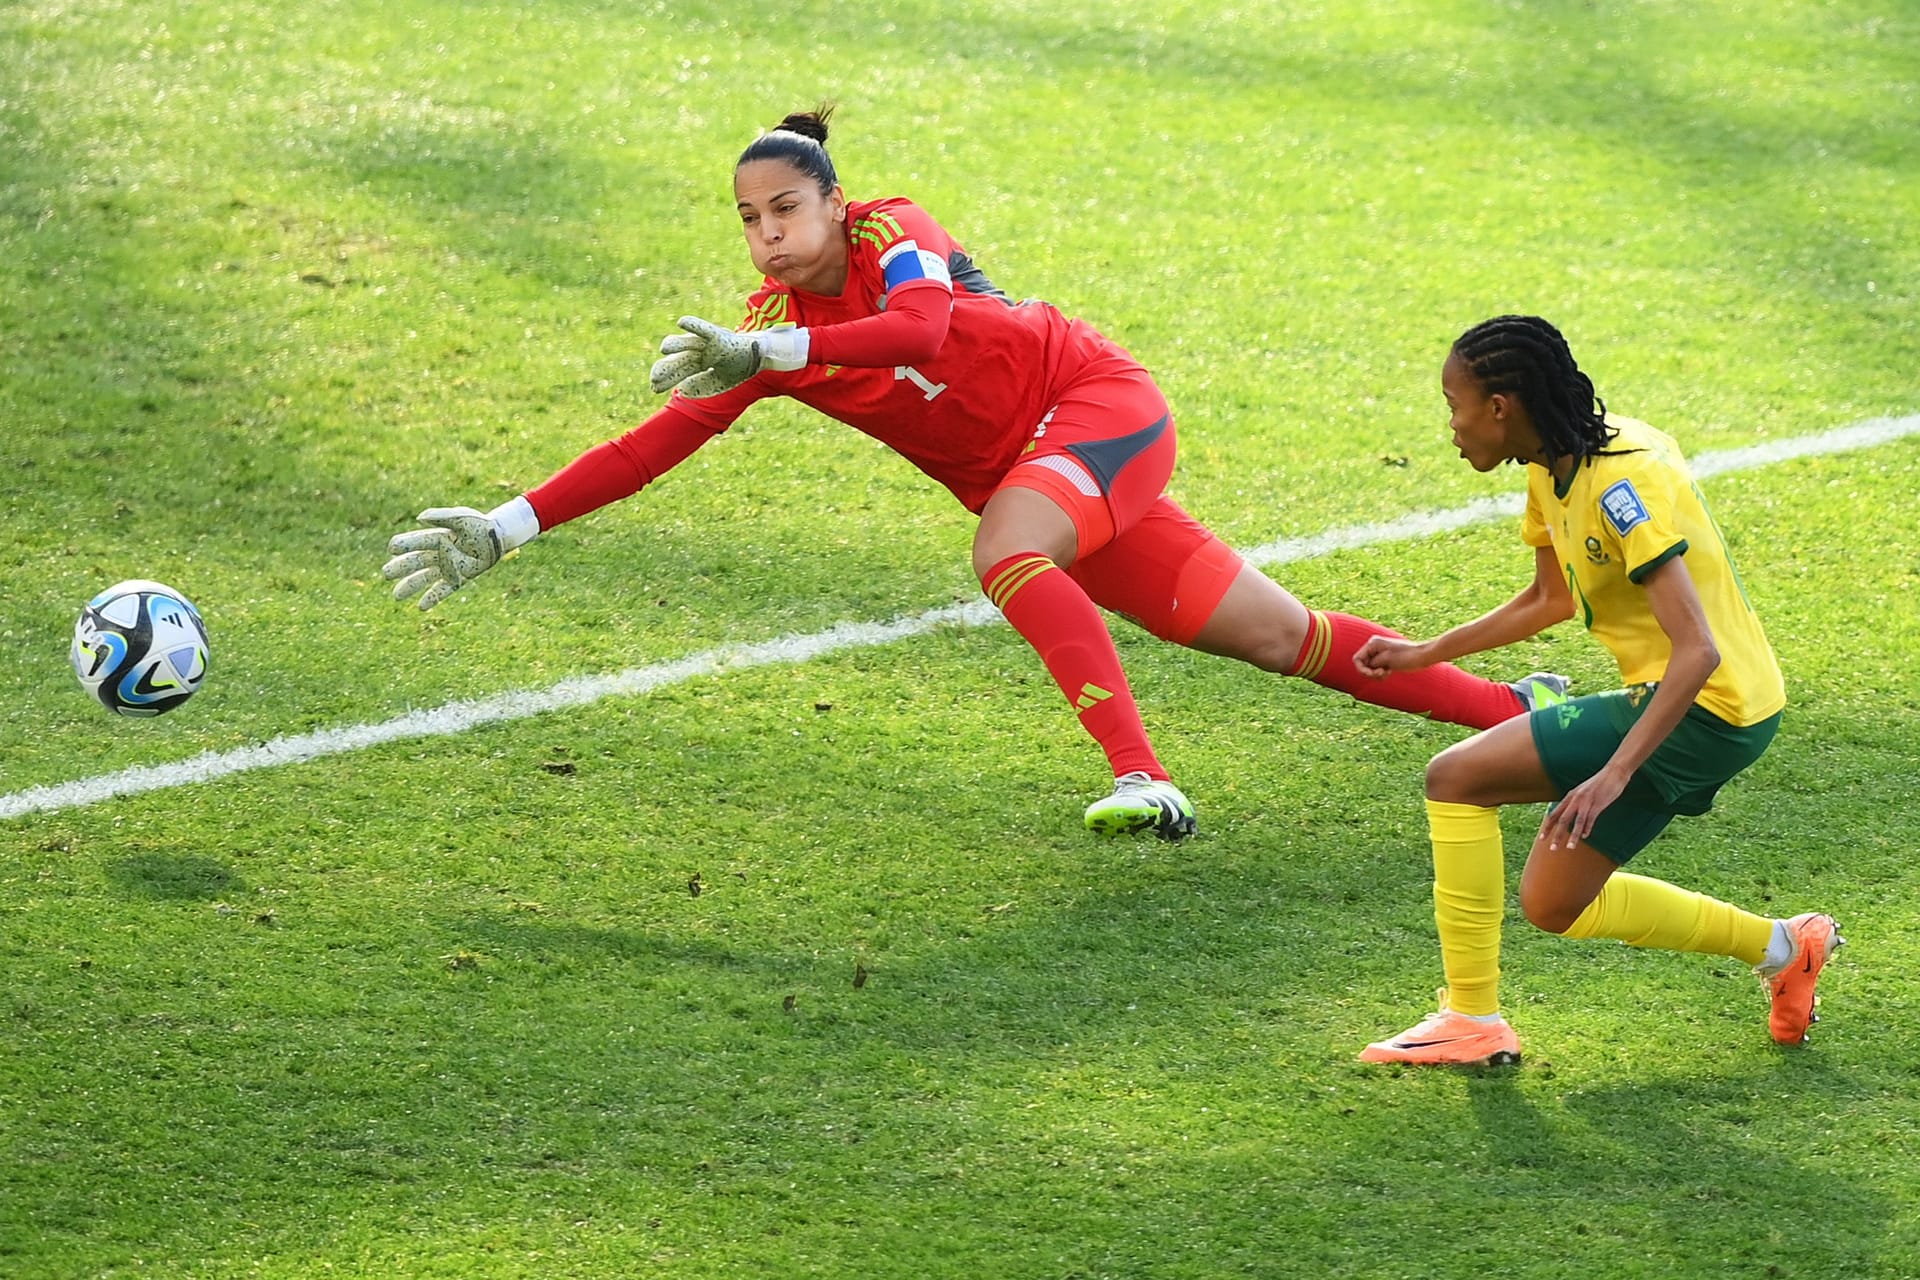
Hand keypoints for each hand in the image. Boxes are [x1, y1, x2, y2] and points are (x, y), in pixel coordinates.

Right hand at [382, 507, 503, 610]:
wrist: (496, 537)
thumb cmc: (478, 524)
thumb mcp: (461, 517)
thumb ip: (442, 516)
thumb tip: (419, 519)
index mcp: (438, 537)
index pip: (417, 542)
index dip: (405, 545)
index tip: (391, 548)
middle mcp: (440, 553)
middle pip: (417, 562)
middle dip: (402, 568)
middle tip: (385, 573)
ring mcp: (449, 566)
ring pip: (426, 578)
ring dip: (411, 586)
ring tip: (396, 595)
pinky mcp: (460, 577)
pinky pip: (444, 589)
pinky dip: (433, 598)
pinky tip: (421, 607)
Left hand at [649, 315, 762, 397]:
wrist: (761, 356)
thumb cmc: (739, 366)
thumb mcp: (719, 381)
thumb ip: (701, 384)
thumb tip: (681, 390)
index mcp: (699, 362)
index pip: (678, 369)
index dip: (666, 377)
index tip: (654, 387)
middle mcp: (700, 351)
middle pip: (679, 360)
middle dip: (666, 369)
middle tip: (654, 381)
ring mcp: (708, 343)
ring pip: (688, 344)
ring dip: (675, 345)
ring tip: (664, 349)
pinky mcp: (719, 336)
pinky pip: (705, 329)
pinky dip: (694, 324)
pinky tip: (682, 322)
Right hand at [1353, 634, 1428, 678]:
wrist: (1423, 655)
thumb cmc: (1406, 656)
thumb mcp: (1386, 660)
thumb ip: (1372, 663)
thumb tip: (1363, 667)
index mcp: (1373, 643)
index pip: (1357, 659)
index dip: (1362, 670)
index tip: (1374, 674)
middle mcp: (1374, 646)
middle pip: (1363, 664)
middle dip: (1370, 672)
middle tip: (1383, 674)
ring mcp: (1380, 653)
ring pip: (1370, 668)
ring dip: (1376, 674)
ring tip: (1387, 673)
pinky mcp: (1386, 659)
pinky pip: (1376, 669)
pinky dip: (1381, 674)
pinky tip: (1389, 672)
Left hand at [1539, 766, 1628, 850]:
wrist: (1614, 772)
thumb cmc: (1599, 784)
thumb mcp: (1583, 793)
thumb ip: (1577, 806)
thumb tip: (1576, 825)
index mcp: (1570, 797)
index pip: (1554, 814)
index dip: (1547, 827)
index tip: (1541, 839)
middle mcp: (1575, 799)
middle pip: (1562, 820)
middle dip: (1556, 835)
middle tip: (1552, 849)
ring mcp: (1586, 801)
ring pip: (1576, 821)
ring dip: (1572, 836)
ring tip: (1569, 848)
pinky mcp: (1598, 803)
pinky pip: (1590, 818)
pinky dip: (1587, 828)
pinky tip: (1584, 836)